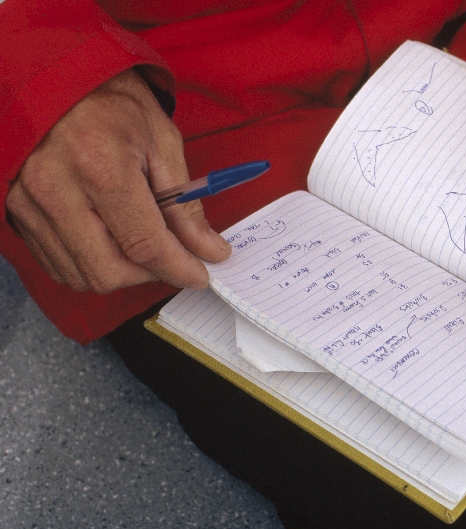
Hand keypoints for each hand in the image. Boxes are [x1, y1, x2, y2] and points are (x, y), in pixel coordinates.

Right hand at [5, 69, 230, 293]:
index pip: (144, 244)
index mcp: (101, 167)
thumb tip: (209, 249)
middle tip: (172, 258)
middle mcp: (58, 190)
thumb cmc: (111, 102)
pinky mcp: (16, 212)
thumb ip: (185, 204)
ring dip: (121, 273)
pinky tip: (111, 241)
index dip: (179, 268)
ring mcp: (30, 204)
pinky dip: (90, 265)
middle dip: (149, 275)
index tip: (200, 275)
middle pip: (109, 271)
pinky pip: (57, 263)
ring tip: (141, 245)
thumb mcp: (162, 142)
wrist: (54, 78)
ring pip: (81, 274)